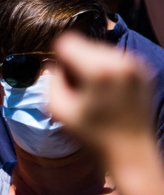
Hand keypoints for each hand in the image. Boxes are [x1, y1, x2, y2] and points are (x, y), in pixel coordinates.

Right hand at [48, 32, 153, 152]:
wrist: (131, 152)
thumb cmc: (92, 135)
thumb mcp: (58, 110)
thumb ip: (50, 81)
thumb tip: (54, 65)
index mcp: (98, 70)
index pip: (67, 42)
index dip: (58, 58)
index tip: (63, 78)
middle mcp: (120, 62)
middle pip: (84, 43)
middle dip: (76, 61)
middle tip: (78, 89)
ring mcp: (136, 66)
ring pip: (100, 50)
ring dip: (91, 65)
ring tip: (94, 92)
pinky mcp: (144, 72)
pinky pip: (115, 59)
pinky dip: (107, 70)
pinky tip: (108, 92)